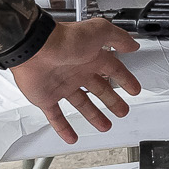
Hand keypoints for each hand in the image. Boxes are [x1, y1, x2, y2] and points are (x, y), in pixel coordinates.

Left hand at [10, 18, 143, 143]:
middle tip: (122, 111)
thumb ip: (119, 38)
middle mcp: (77, 71)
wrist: (34, 49)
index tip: (133, 89)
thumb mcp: (100, 31)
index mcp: (90, 57)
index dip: (125, 80)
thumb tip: (133, 44)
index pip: (113, 70)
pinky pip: (57, 116)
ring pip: (82, 104)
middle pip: (100, 89)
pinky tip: (71, 137)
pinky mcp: (47, 98)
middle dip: (112, 101)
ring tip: (105, 126)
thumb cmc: (65, 40)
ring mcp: (62, 85)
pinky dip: (63, 128)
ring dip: (94, 116)